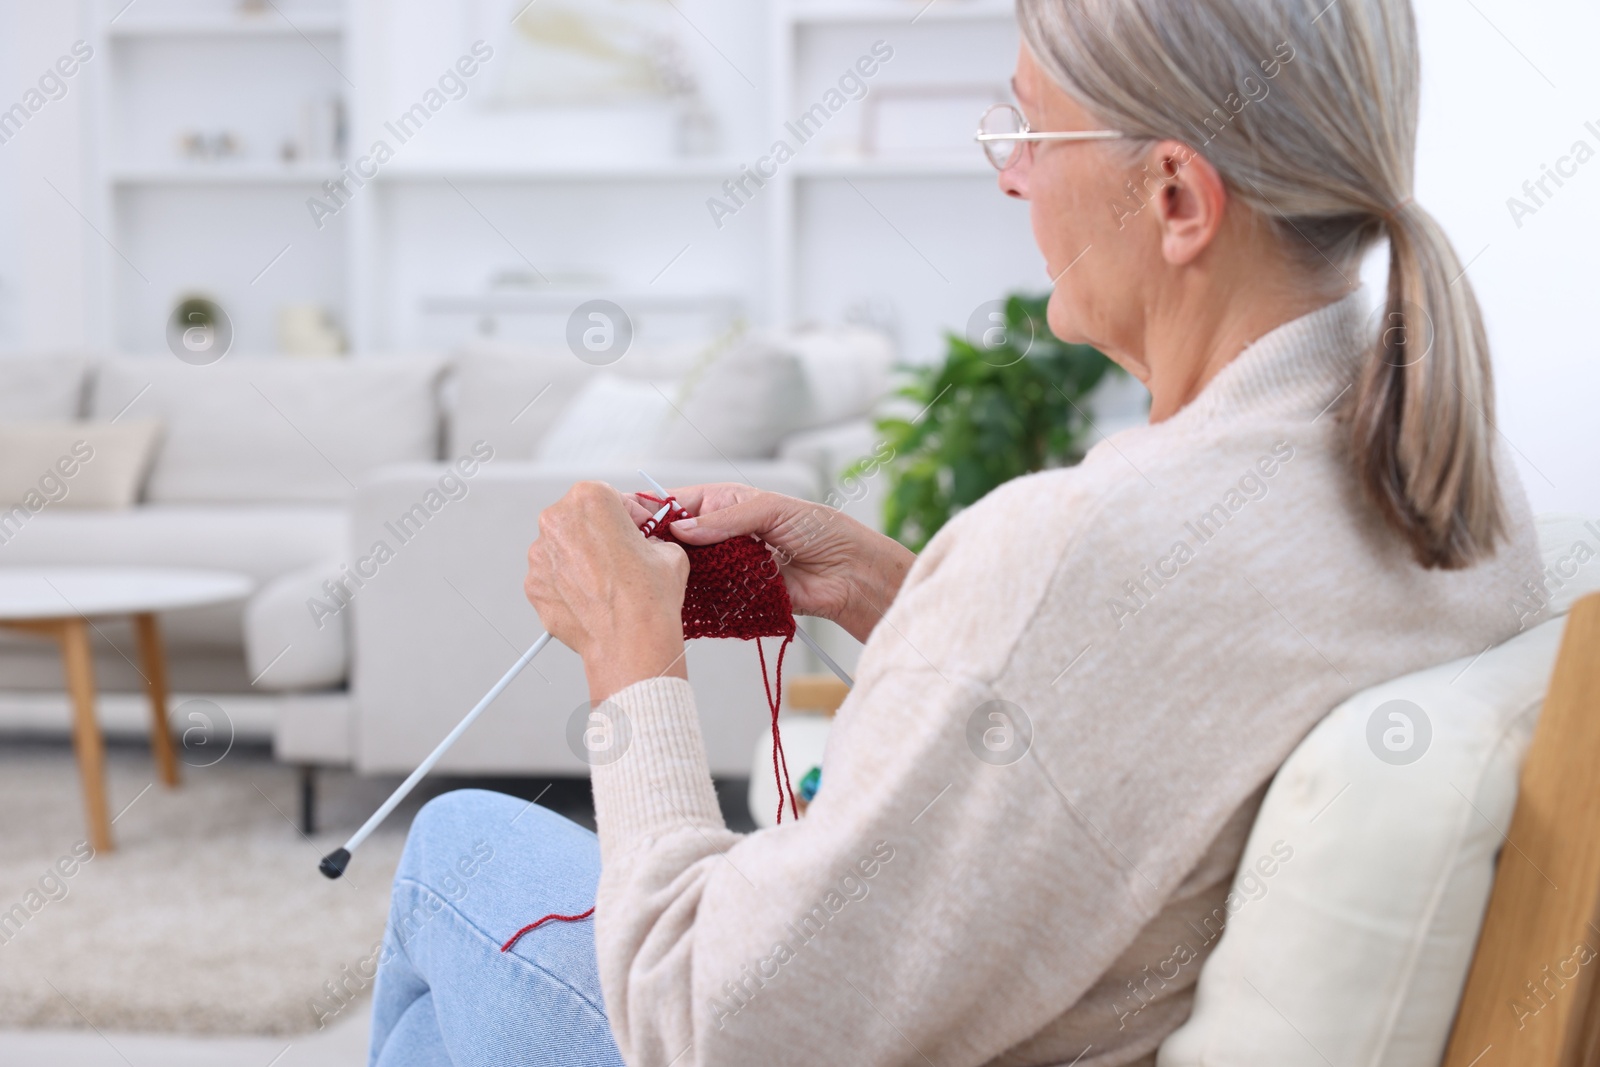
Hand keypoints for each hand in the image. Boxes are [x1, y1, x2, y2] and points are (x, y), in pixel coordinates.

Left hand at [525, 482, 688, 702]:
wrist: (630, 640)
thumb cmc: (647, 596)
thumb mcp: (668, 551)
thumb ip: (650, 538)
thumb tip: (646, 545)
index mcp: (589, 499)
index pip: (609, 497)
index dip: (628, 515)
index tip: (636, 528)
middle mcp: (557, 521)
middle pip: (579, 520)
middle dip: (599, 535)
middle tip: (621, 557)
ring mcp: (540, 555)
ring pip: (563, 550)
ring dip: (581, 560)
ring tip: (607, 583)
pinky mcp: (533, 585)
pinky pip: (552, 578)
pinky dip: (568, 586)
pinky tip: (592, 599)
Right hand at [624, 484, 914, 644]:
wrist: (851, 574)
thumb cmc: (820, 530)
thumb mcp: (771, 510)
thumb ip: (725, 519)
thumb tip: (682, 529)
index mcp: (726, 503)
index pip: (677, 505)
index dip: (652, 514)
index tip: (628, 525)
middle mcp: (722, 534)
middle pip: (675, 542)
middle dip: (656, 550)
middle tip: (633, 560)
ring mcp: (728, 567)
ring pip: (686, 573)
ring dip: (672, 579)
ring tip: (649, 585)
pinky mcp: (738, 596)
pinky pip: (707, 600)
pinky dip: (694, 604)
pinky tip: (677, 607)